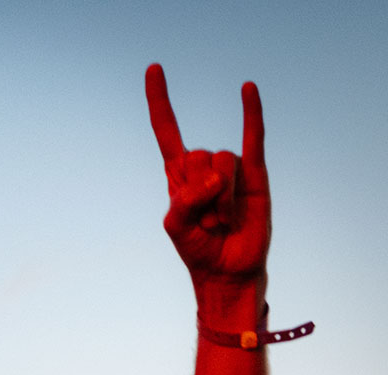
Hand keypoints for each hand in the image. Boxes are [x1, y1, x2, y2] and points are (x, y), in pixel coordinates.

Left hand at [146, 64, 269, 291]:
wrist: (227, 269)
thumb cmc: (198, 248)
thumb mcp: (176, 226)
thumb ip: (185, 200)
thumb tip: (216, 178)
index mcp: (178, 173)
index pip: (166, 129)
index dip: (160, 101)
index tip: (154, 69)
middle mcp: (203, 165)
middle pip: (195, 156)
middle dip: (200, 193)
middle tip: (207, 221)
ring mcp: (230, 168)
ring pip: (221, 165)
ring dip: (222, 200)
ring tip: (225, 221)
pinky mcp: (255, 174)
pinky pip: (253, 138)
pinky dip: (250, 113)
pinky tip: (246, 88)